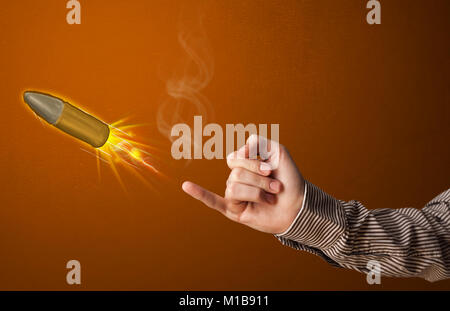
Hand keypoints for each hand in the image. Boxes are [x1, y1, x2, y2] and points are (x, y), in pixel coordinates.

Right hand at [182, 135, 304, 233]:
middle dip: (260, 179)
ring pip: (234, 187)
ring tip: (270, 198)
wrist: (298, 206)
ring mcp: (234, 194)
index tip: (272, 169)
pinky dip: (199, 193)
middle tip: (277, 187)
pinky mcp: (233, 210)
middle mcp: (236, 177)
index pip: (236, 157)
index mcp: (244, 163)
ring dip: (257, 192)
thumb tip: (239, 151)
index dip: (254, 163)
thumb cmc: (289, 179)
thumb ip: (259, 142)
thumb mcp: (278, 153)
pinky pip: (212, 201)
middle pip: (236, 173)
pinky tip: (186, 186)